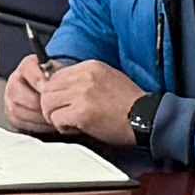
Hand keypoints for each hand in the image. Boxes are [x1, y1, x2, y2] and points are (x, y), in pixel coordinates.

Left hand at [22, 58, 147, 146]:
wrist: (146, 117)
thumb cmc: (130, 103)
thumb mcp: (107, 78)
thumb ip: (84, 79)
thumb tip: (62, 87)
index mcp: (90, 66)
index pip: (55, 75)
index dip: (55, 92)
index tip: (62, 102)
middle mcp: (84, 77)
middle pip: (47, 89)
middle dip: (51, 105)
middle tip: (62, 115)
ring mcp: (82, 94)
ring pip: (48, 103)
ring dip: (55, 116)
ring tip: (70, 122)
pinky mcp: (82, 112)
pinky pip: (57, 119)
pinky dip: (63, 127)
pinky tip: (77, 128)